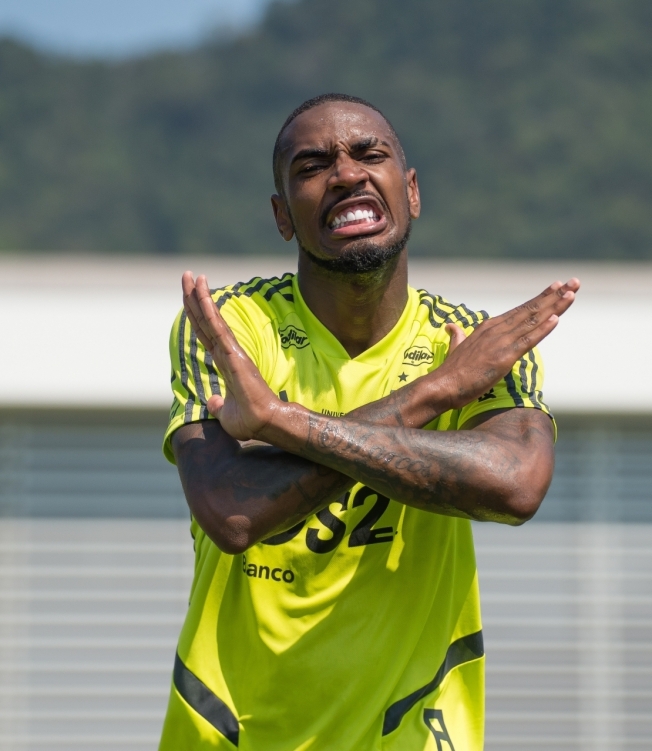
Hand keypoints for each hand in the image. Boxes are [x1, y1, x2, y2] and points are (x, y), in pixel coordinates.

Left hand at [181, 272, 282, 440]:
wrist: (264, 422)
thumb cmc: (250, 420)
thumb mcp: (226, 413)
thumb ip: (219, 404)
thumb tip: (213, 401)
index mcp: (224, 362)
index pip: (204, 332)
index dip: (196, 313)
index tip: (189, 296)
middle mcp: (226, 352)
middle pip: (205, 319)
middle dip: (194, 296)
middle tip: (187, 275)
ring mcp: (230, 350)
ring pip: (210, 318)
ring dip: (200, 296)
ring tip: (191, 276)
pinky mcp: (233, 353)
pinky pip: (217, 328)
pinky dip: (208, 310)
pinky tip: (201, 295)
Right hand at [434, 278, 579, 409]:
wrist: (444, 385)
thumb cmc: (452, 370)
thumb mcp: (457, 347)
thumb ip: (457, 335)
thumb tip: (452, 326)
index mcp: (489, 327)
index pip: (520, 309)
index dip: (541, 298)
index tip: (557, 286)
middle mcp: (497, 329)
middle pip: (531, 310)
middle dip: (555, 296)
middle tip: (574, 282)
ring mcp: (501, 342)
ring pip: (533, 321)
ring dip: (554, 307)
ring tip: (571, 294)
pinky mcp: (504, 357)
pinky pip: (527, 341)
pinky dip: (542, 330)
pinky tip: (556, 319)